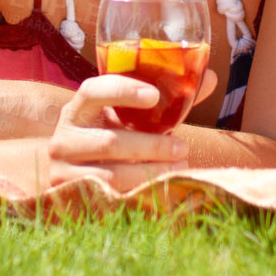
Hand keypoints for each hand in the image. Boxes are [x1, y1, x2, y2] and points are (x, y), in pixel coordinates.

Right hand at [45, 72, 217, 190]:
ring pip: (111, 174)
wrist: (71, 174)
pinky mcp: (69, 198)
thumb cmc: (111, 137)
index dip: (122, 91)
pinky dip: (137, 193)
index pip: (93, 91)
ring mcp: (62, 170)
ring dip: (150, 172)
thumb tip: (212, 77)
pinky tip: (158, 190)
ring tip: (178, 168)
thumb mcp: (128, 118)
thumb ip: (167, 99)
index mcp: (78, 109)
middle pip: (110, 141)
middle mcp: (63, 138)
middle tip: (183, 147)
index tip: (154, 96)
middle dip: (152, 146)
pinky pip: (109, 198)